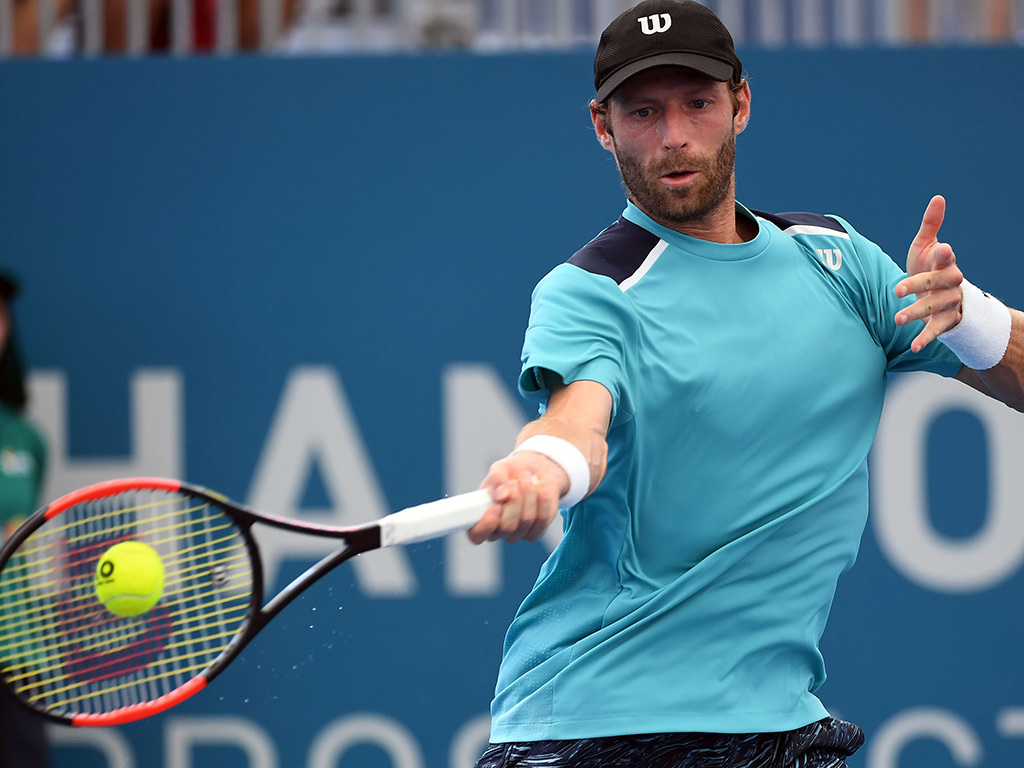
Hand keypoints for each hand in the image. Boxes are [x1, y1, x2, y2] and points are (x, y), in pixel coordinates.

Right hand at [467, 452, 567, 543]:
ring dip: (529, 495)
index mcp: (479, 517)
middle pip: (507, 527)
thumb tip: (500, 495)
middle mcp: (497, 530)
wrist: (535, 471)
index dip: (486, 526)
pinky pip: (542, 520)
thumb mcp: (500, 468)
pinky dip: (543, 501)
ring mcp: (517, 533)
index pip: (477, 534)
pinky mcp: (535, 531)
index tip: (496, 507)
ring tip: (526, 478)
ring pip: (526, 521)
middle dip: (514, 501)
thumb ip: (496, 479)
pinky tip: (541, 487)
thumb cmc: (512, 472)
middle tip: (515, 482)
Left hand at [894, 195, 964, 351]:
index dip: (944, 254)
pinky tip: (913, 346)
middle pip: (937, 283)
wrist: (941, 295)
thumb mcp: (927, 246)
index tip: (942, 249)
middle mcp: (951, 282)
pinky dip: (925, 339)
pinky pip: (936, 331)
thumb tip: (938, 197)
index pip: (946, 257)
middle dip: (919, 285)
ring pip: (935, 307)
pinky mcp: (945, 321)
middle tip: (897, 290)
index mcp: (945, 263)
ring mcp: (949, 302)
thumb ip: (931, 225)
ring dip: (916, 313)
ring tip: (897, 319)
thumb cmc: (930, 267)